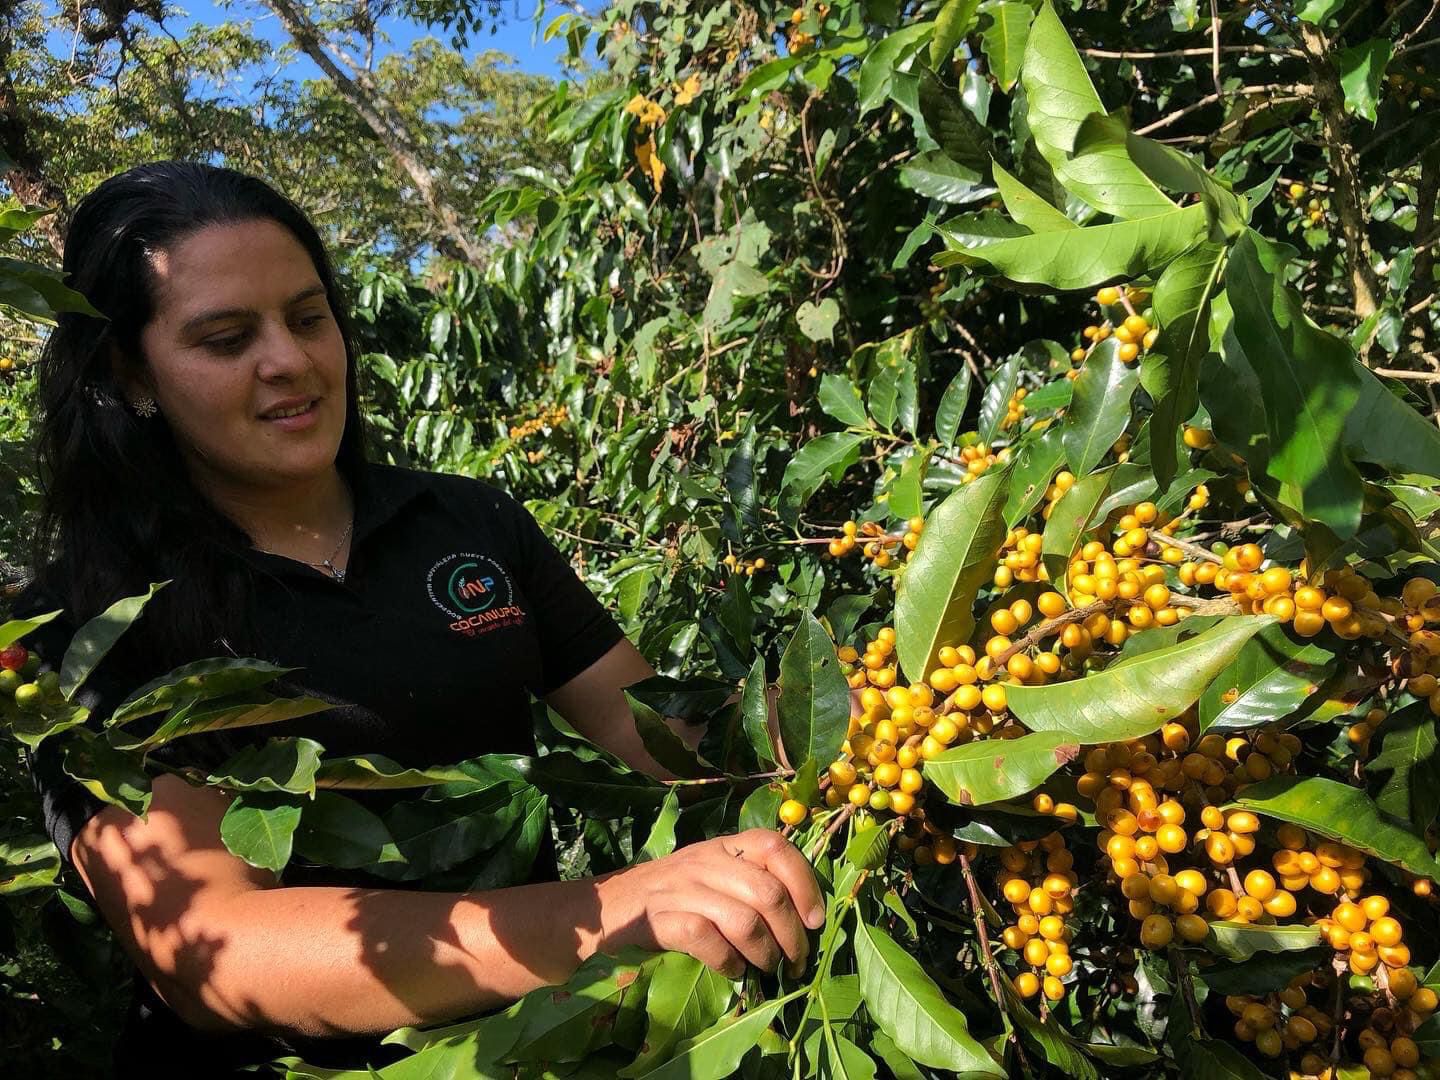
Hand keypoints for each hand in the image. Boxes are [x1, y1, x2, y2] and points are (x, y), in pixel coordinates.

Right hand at [596, 828, 825, 977]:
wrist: (606, 911)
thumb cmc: (671, 898)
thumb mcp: (711, 875)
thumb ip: (750, 882)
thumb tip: (807, 916)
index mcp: (724, 846)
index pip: (776, 846)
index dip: (805, 883)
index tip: (815, 920)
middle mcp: (704, 861)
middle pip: (768, 892)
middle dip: (792, 936)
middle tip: (796, 963)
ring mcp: (680, 889)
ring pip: (744, 920)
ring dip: (765, 954)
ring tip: (768, 971)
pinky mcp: (659, 921)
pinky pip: (708, 940)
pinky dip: (729, 962)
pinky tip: (732, 972)